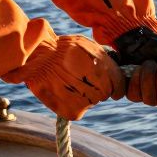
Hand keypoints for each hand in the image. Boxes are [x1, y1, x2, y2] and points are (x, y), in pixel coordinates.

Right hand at [2, 35, 124, 120]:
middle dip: (96, 87)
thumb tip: (115, 65)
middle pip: (104, 94)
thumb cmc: (60, 48)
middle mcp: (101, 88)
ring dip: (82, 95)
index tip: (109, 86)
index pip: (119, 85)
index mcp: (108, 72)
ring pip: (91, 101)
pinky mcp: (74, 112)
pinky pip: (77, 110)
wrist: (37, 58)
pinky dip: (70, 104)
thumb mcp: (86, 45)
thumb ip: (103, 58)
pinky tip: (60, 91)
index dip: (114, 85)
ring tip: (66, 82)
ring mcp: (88, 101)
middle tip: (78, 78)